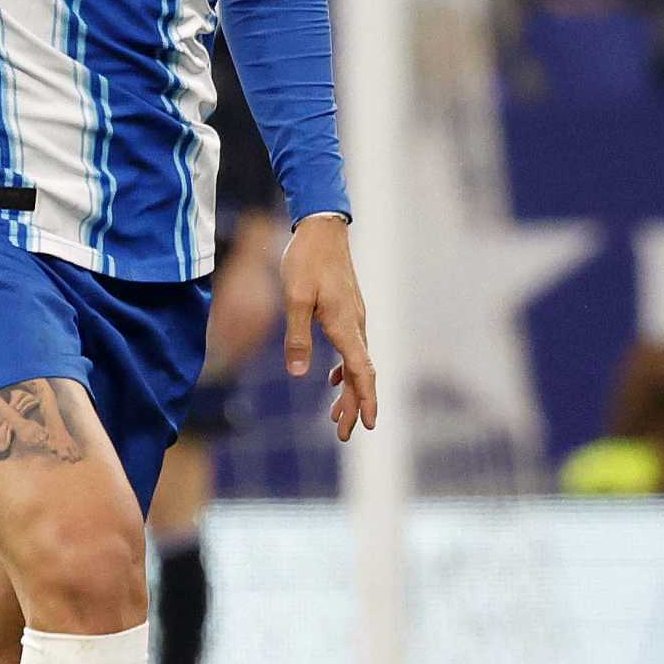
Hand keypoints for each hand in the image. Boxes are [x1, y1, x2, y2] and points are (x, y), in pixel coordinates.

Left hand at [281, 215, 377, 440]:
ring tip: (334, 417)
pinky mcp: (347, 312)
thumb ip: (297, 336)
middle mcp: (356, 324)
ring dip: (347, 391)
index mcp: (345, 324)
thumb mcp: (294, 298)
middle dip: (352, 405)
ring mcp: (354, 318)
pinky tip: (330, 380)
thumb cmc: (306, 260)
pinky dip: (343, 370)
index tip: (368, 424)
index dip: (365, 399)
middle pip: (360, 374)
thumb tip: (300, 373)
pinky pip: (350, 349)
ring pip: (356, 363)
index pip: (362, 370)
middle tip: (342, 434)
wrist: (321, 229)